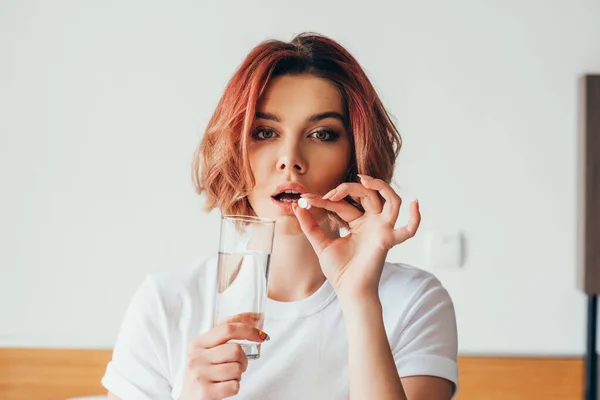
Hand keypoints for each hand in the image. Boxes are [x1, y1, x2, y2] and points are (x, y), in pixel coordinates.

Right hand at [179, 323, 269, 399]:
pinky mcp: (205, 392)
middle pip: (236, 349)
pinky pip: (235, 385)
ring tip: (227, 378)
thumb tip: (255, 317)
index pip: (228, 329)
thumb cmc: (202, 374)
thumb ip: (224, 335)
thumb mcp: (206, 352)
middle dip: (243, 360)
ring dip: (238, 375)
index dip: (248, 330)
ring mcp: (200, 374)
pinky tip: (224, 388)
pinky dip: (235, 387)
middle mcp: (196, 357)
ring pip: (237, 368)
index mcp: (197, 343)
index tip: (261, 335)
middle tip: (238, 366)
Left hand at [292, 174, 420, 298]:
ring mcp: (382, 229)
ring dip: (380, 186)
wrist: (347, 290)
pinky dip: (415, 218)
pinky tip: (415, 204)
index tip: (306, 199)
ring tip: (364, 180)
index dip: (325, 199)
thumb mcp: (321, 243)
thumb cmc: (339, 270)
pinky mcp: (388, 239)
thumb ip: (310, 225)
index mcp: (358, 223)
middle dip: (347, 189)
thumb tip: (297, 206)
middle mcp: (372, 223)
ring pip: (390, 199)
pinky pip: (408, 229)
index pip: (343, 203)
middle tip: (329, 194)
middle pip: (366, 194)